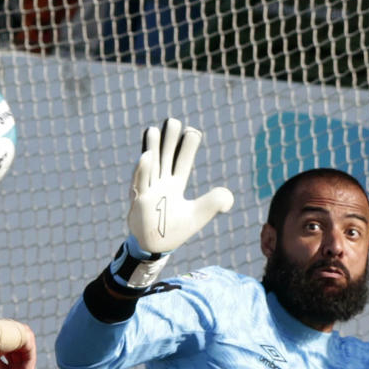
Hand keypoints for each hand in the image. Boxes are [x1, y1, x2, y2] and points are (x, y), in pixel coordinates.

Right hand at [127, 118, 232, 256]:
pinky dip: (142, 169)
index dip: (186, 147)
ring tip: (155, 129)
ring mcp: (149, 190)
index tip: (192, 132)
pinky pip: (140, 182)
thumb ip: (213, 203)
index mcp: (174, 185)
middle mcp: (161, 184)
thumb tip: (229, 198)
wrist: (155, 247)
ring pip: (150, 165)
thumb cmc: (175, 230)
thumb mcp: (197, 215)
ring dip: (152, 148)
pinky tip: (147, 155)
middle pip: (165, 157)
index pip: (182, 162)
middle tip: (172, 121)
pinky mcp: (139, 200)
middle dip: (168, 140)